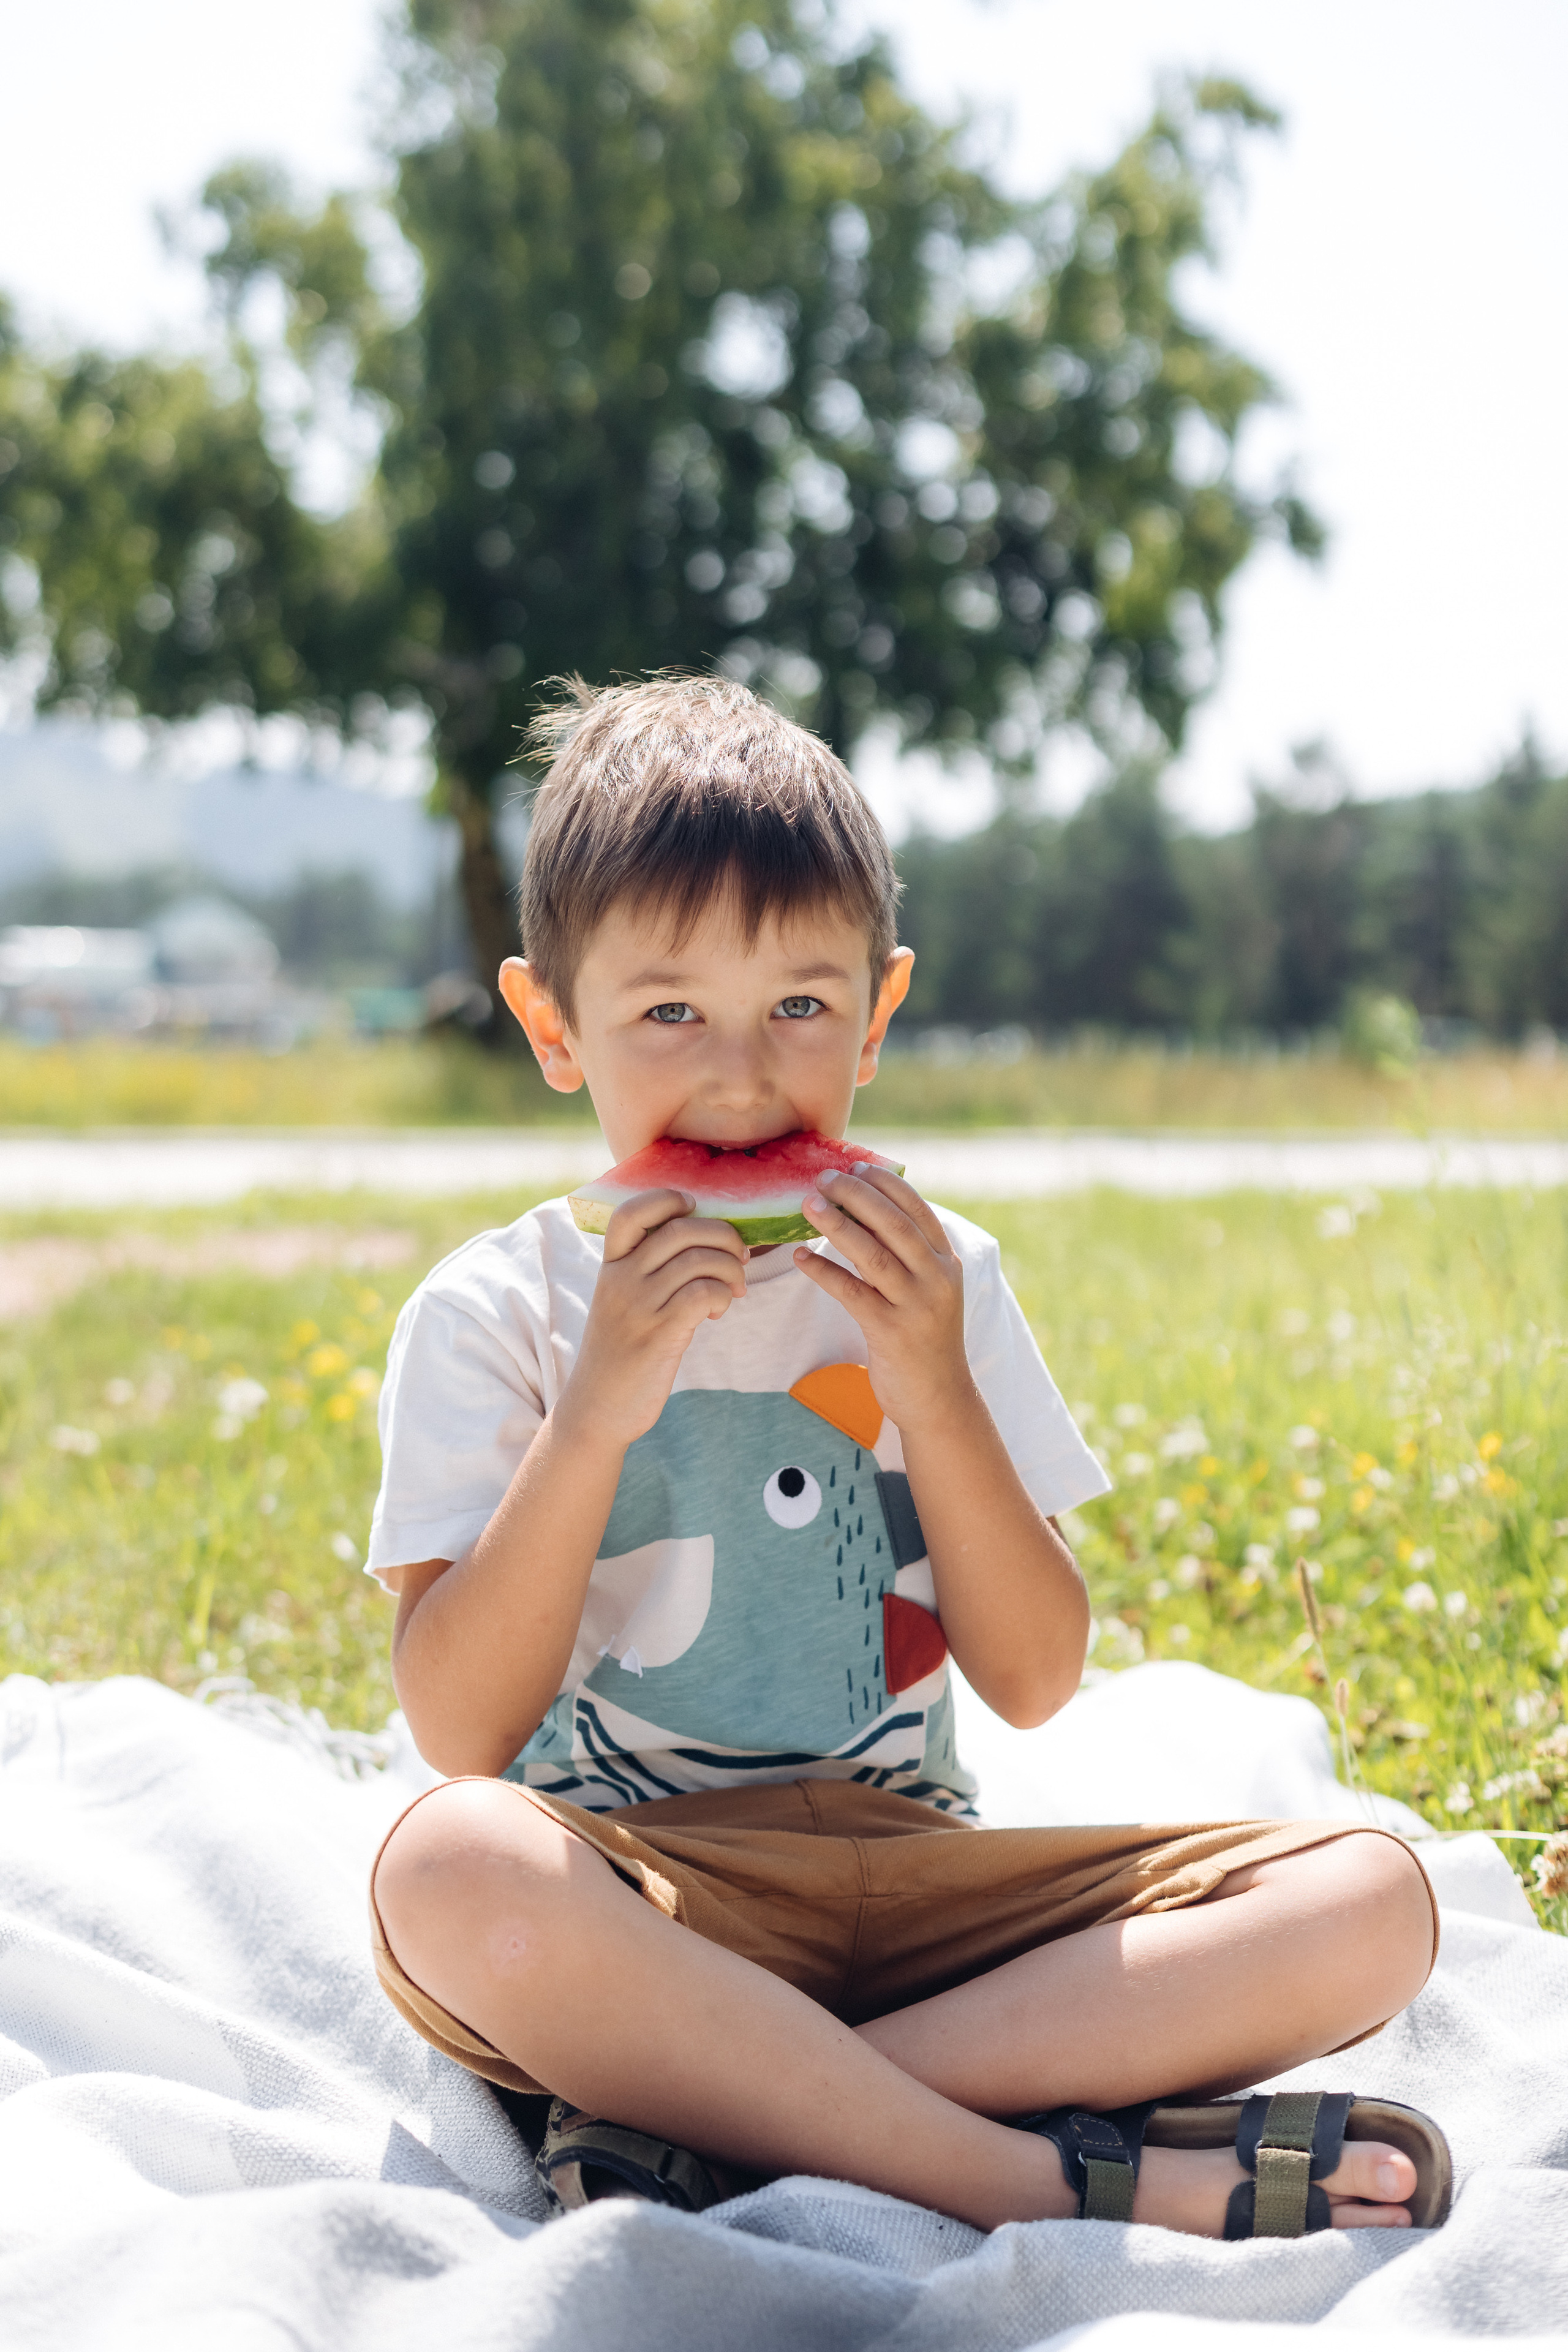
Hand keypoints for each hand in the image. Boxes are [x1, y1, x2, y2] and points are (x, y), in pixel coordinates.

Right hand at [567, 1189, 748, 1446]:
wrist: (598, 1407)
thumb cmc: (620, 1352)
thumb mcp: (622, 1303)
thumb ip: (648, 1271)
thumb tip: (705, 1241)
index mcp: (610, 1266)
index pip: (631, 1212)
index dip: (667, 1199)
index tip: (694, 1210)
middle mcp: (621, 1279)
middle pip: (681, 1229)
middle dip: (723, 1236)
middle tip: (740, 1257)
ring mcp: (638, 1306)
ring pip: (699, 1260)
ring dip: (731, 1270)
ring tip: (733, 1289)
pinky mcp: (659, 1334)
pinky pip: (703, 1293)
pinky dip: (722, 1296)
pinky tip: (718, 1311)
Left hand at [793, 1169, 968, 1431]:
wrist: (939, 1400)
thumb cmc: (924, 1339)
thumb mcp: (929, 1291)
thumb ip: (909, 1255)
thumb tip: (866, 1211)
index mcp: (947, 1262)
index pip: (917, 1209)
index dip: (885, 1184)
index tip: (856, 1166)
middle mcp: (937, 1279)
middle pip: (894, 1224)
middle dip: (856, 1195)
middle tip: (824, 1178)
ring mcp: (916, 1306)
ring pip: (873, 1254)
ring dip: (837, 1225)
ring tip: (807, 1204)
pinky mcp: (891, 1333)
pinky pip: (851, 1293)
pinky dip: (824, 1271)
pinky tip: (800, 1257)